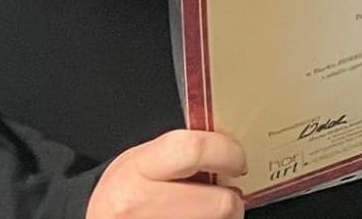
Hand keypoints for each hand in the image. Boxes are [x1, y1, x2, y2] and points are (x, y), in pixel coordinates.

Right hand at [87, 129, 245, 218]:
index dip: (228, 153)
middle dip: (232, 200)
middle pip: (220, 204)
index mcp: (138, 169)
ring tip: (203, 211)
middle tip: (226, 196)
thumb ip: (183, 152)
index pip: (194, 151)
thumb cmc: (124, 191)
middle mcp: (138, 204)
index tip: (238, 161)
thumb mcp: (142, 161)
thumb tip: (231, 150)